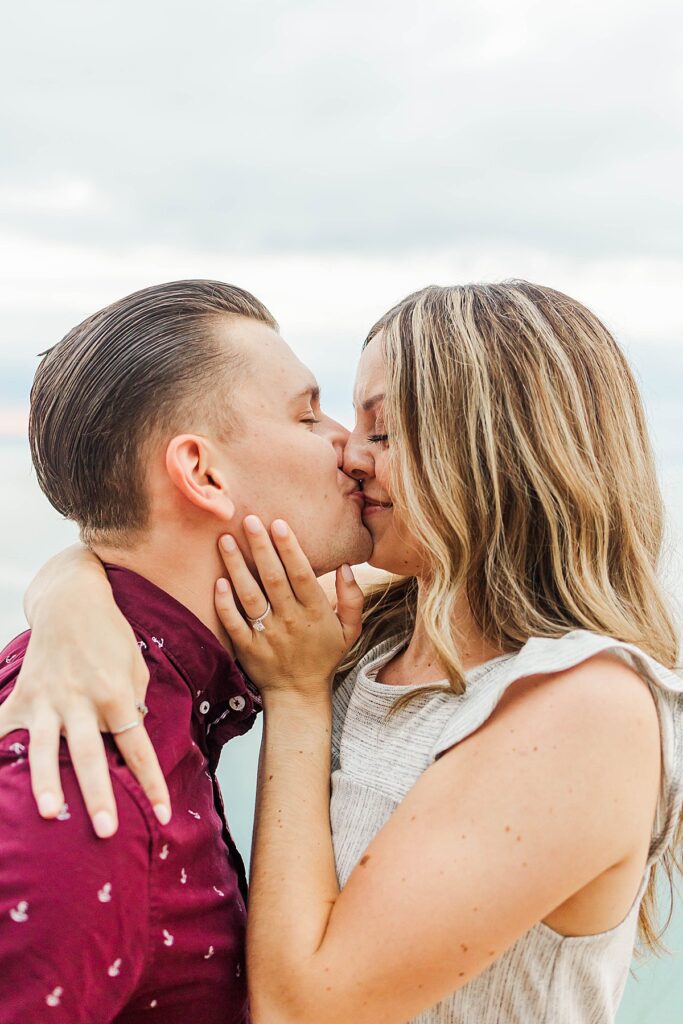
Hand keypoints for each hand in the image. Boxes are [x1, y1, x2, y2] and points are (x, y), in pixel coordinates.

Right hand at [0, 598, 170, 837]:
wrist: (71, 601)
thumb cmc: (110, 635)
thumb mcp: (135, 665)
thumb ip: (131, 702)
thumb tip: (129, 732)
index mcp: (115, 693)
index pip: (137, 747)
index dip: (151, 782)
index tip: (162, 814)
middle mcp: (81, 700)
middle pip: (91, 755)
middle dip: (98, 795)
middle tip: (107, 830)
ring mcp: (47, 700)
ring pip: (46, 747)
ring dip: (46, 782)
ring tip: (48, 814)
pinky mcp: (22, 696)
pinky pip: (4, 728)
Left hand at [214, 516, 363, 700]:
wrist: (299, 694)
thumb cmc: (324, 656)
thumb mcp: (350, 630)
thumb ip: (352, 598)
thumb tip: (347, 566)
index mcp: (316, 613)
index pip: (301, 574)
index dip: (290, 548)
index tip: (278, 523)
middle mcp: (291, 621)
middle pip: (273, 579)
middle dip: (261, 547)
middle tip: (248, 519)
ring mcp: (267, 635)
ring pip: (250, 596)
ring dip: (236, 567)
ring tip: (225, 540)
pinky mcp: (247, 648)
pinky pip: (234, 622)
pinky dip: (225, 603)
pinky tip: (218, 581)